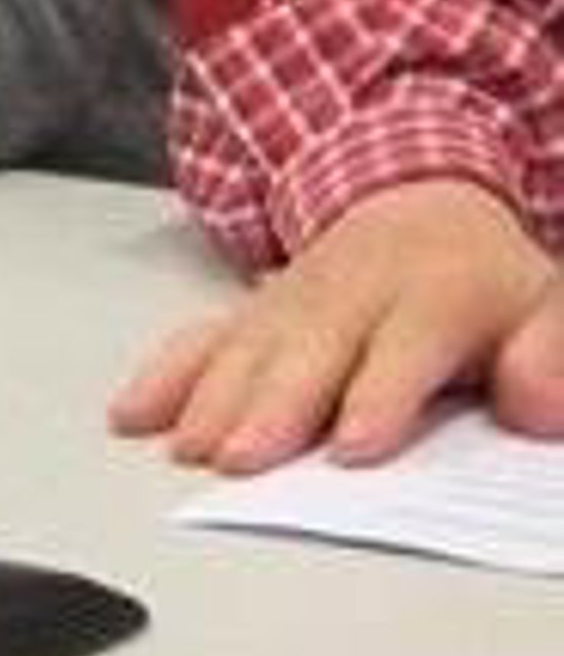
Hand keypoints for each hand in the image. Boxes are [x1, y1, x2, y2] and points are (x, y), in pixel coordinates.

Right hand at [110, 179, 563, 472]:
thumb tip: (536, 403)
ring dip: (214, 396)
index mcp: (433, 290)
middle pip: (310, 349)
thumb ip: (549, 356)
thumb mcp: (547, 307)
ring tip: (192, 448)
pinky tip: (133, 413)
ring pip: (249, 347)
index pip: (403, 346)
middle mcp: (352, 290)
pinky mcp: (253, 310)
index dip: (378, 394)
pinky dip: (165, 374)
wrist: (417, 199)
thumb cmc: (484, 281)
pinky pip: (202, 337)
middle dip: (274, 404)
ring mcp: (293, 298)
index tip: (353, 444)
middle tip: (244, 456)